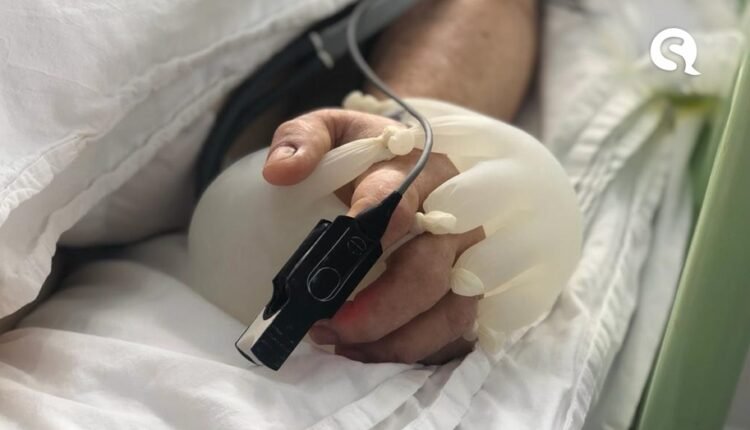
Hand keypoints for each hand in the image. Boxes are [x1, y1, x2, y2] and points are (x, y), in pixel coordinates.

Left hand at [263, 109, 483, 363]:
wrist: (421, 161)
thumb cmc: (371, 152)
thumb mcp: (335, 128)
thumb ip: (304, 139)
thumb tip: (279, 172)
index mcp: (419, 170)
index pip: (399, 199)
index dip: (372, 225)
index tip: (337, 251)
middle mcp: (455, 215)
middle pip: (427, 270)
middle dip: (377, 309)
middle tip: (326, 328)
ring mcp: (469, 255)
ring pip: (450, 310)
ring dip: (399, 340)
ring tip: (346, 351)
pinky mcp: (473, 286)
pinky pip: (457, 330)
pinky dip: (418, 350)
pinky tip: (375, 354)